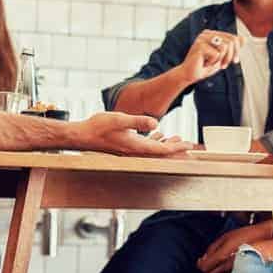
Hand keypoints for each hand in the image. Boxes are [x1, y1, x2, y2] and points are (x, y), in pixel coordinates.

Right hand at [74, 112, 192, 156]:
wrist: (82, 134)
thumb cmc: (98, 127)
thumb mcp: (119, 120)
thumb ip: (138, 121)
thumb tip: (157, 122)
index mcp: (136, 146)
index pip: (162, 150)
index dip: (177, 148)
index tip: (190, 146)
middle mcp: (135, 151)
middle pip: (161, 153)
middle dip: (176, 150)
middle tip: (191, 147)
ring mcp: (130, 149)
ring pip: (154, 149)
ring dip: (167, 145)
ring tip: (178, 139)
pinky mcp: (126, 145)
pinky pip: (145, 145)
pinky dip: (155, 141)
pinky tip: (159, 134)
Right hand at [179, 30, 243, 83]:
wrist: (190, 75)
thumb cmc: (205, 66)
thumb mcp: (222, 57)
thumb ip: (232, 48)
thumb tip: (244, 38)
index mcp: (212, 34)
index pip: (233, 38)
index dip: (237, 51)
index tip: (234, 61)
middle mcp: (207, 33)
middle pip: (231, 41)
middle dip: (230, 56)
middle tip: (223, 65)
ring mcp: (202, 38)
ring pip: (225, 47)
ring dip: (221, 59)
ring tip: (212, 63)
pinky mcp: (199, 45)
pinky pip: (216, 54)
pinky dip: (213, 62)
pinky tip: (204, 63)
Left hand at [197, 225, 264, 272]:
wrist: (265, 240)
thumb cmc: (245, 236)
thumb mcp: (225, 237)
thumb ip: (212, 248)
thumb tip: (202, 259)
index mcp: (223, 254)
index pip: (205, 267)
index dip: (200, 265)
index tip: (200, 261)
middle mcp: (229, 265)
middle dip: (207, 270)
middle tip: (208, 262)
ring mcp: (236, 271)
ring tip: (218, 265)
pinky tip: (226, 268)